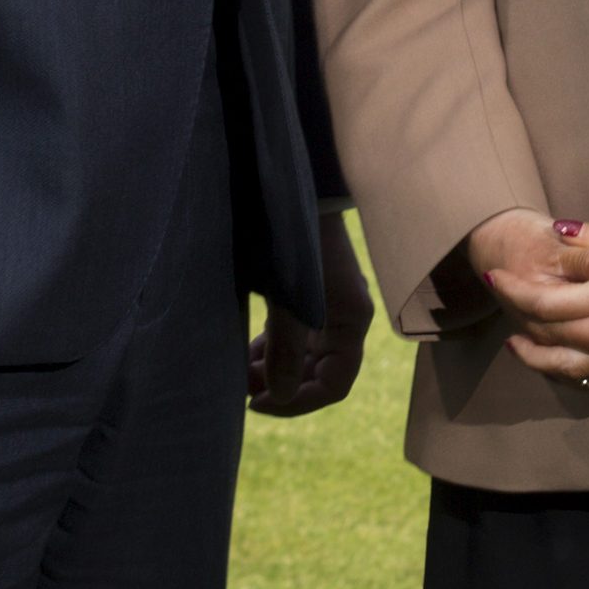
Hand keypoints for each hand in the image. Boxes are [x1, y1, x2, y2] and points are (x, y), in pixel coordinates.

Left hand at [248, 208, 372, 417]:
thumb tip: (279, 396)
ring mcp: (327, 306)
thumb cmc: (290, 239)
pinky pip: (295, 337)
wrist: (285, 185)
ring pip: (304, 357)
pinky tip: (246, 353)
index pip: (334, 385)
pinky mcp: (310, 294)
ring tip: (238, 375)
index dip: (297, 402)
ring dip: (274, 370)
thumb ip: (284, 349)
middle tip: (240, 390)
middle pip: (319, 373)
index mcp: (350, 320)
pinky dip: (273, 349)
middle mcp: (344, 317)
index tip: (256, 402)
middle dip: (281, 387)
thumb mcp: (286, 298)